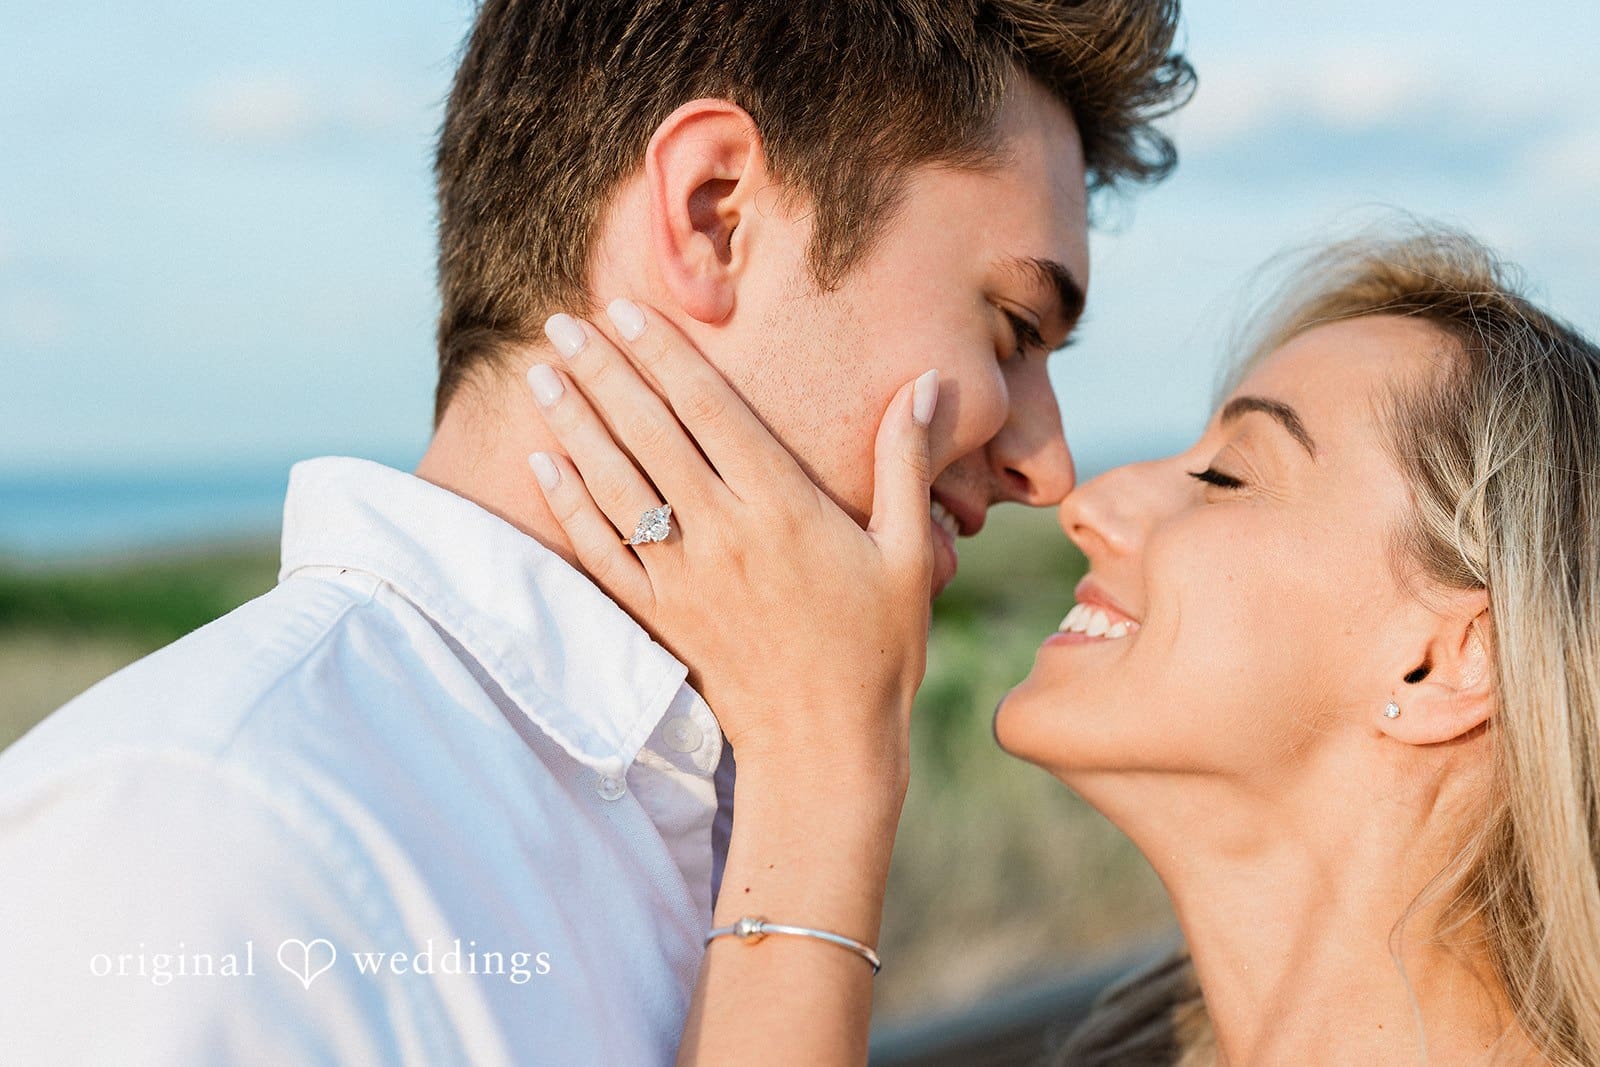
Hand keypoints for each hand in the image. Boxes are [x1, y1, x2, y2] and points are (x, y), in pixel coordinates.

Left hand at [524, 298, 939, 784]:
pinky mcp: (659, 616)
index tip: (628, 311)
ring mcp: (683, 576)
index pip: (710, 411)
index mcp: (783, 507)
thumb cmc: (877, 650)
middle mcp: (724, 533)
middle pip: (650, 434)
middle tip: (563, 323)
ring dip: (574, 424)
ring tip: (542, 374)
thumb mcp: (906, 553)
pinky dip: (569, 505)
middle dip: (603, 372)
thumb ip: (905, 462)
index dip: (665, 355)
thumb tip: (925, 382)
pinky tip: (544, 464)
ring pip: (615, 484)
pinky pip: (601, 551)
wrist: (826, 748)